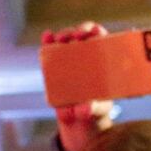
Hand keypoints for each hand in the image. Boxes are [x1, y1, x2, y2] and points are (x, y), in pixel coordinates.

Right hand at [41, 21, 114, 150]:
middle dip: (79, 31)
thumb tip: (83, 109)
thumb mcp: (98, 111)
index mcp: (103, 62)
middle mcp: (87, 56)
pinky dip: (48, 42)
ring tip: (60, 39)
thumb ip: (93, 109)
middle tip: (75, 37)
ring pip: (66, 41)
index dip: (97, 32)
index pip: (102, 39)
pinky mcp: (55, 67)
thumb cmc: (96, 110)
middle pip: (84, 36)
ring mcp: (70, 60)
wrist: (80, 119)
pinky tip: (47, 37)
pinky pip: (51, 51)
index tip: (93, 34)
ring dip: (63, 35)